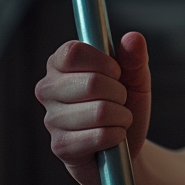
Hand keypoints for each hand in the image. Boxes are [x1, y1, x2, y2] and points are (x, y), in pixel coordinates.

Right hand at [34, 31, 150, 184]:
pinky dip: (116, 136)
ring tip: (117, 118)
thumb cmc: (126, 104)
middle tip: (120, 99)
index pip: (73, 52)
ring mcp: (51, 119)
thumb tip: (133, 38)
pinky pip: (99, 136)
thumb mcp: (135, 76)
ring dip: (121, 116)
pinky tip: (113, 137)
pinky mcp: (60, 147)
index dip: (103, 62)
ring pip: (99, 112)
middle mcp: (49, 88)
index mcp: (61, 63)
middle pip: (91, 83)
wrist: (126, 144)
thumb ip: (134, 56)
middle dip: (119, 93)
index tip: (116, 72)